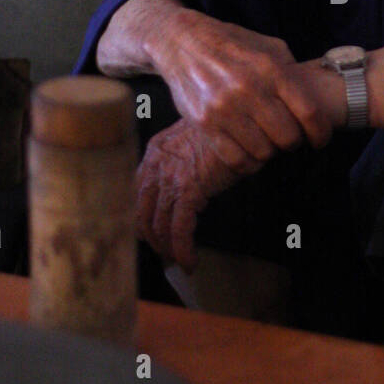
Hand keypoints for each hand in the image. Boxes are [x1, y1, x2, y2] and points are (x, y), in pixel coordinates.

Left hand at [135, 119, 261, 270]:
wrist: (244, 121)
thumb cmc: (229, 130)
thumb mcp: (198, 140)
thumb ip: (186, 158)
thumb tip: (192, 184)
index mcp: (156, 151)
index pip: (139, 191)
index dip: (143, 215)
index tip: (152, 232)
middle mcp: (157, 164)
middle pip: (142, 212)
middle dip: (152, 238)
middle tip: (164, 253)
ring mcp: (170, 178)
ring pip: (159, 225)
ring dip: (168, 249)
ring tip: (179, 261)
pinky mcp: (188, 190)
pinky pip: (179, 229)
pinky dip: (182, 250)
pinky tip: (190, 261)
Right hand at [156, 13, 334, 161]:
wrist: (183, 42)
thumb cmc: (232, 45)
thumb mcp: (269, 46)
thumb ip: (292, 71)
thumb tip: (313, 98)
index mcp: (270, 69)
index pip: (309, 113)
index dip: (321, 133)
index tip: (320, 140)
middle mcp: (248, 89)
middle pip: (288, 138)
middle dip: (293, 142)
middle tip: (288, 138)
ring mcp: (224, 108)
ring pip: (263, 152)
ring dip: (269, 152)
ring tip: (266, 141)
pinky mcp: (205, 124)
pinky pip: (236, 160)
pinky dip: (248, 162)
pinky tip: (250, 152)